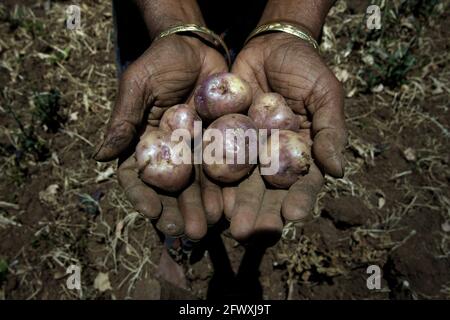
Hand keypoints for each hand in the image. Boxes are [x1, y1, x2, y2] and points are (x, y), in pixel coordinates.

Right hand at [94, 35, 226, 239]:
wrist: (197, 45)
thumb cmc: (161, 61)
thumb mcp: (138, 85)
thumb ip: (124, 119)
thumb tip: (100, 156)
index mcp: (144, 141)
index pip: (138, 176)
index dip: (143, 196)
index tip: (151, 213)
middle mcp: (170, 151)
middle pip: (172, 187)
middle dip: (179, 209)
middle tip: (187, 231)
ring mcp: (196, 149)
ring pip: (199, 183)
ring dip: (204, 205)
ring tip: (211, 224)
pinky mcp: (221, 141)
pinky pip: (225, 166)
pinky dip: (227, 186)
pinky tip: (233, 203)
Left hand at [227, 32, 346, 241]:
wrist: (272, 45)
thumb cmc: (307, 69)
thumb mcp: (326, 94)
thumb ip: (331, 130)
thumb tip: (338, 170)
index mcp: (301, 154)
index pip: (302, 183)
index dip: (299, 199)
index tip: (293, 215)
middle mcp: (272, 159)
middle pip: (266, 192)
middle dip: (258, 213)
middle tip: (249, 232)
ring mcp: (247, 150)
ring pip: (239, 182)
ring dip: (233, 205)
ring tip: (226, 224)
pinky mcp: (223, 136)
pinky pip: (215, 158)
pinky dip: (210, 177)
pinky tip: (204, 195)